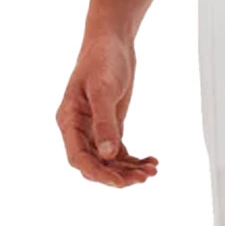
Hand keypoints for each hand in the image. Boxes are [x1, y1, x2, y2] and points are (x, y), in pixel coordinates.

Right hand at [56, 32, 157, 186]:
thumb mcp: (104, 90)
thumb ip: (105, 123)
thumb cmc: (103, 61)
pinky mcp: (110, 126)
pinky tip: (152, 160)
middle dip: (118, 174)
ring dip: (129, 169)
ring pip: (109, 160)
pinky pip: (119, 151)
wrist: (112, 43)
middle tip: (144, 177)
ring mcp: (94, 129)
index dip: (99, 173)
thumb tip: (108, 154)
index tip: (120, 182)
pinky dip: (134, 159)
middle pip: (95, 164)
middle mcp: (79, 129)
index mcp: (69, 121)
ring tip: (152, 170)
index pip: (79, 158)